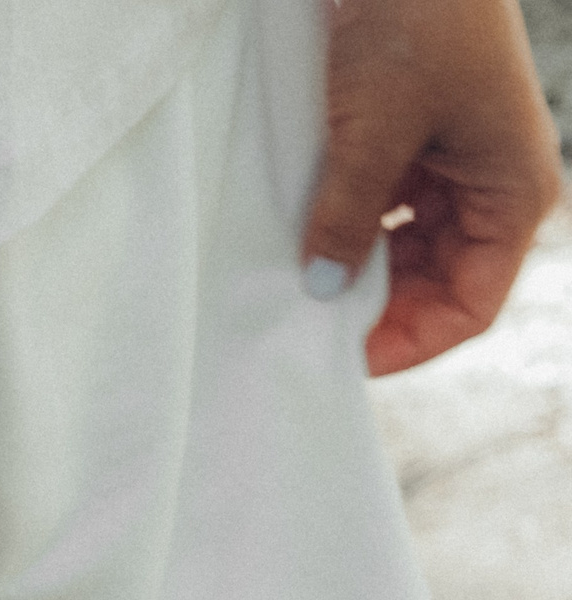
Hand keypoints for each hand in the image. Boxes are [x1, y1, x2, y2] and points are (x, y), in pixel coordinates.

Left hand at [302, 0, 560, 375]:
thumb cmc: (413, 19)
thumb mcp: (372, 131)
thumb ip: (348, 217)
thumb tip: (326, 292)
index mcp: (512, 192)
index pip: (469, 305)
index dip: (409, 342)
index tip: (340, 360)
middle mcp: (488, 184)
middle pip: (434, 285)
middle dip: (374, 310)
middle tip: (300, 332)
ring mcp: (447, 163)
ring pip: (402, 251)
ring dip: (352, 271)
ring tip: (291, 290)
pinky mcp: (408, 139)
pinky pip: (377, 208)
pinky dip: (340, 229)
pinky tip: (294, 241)